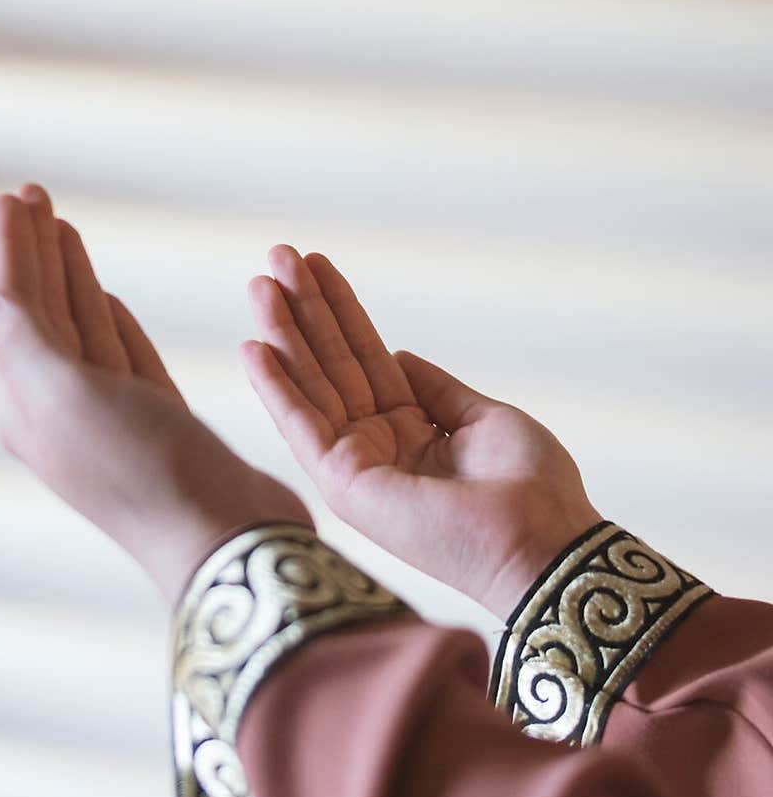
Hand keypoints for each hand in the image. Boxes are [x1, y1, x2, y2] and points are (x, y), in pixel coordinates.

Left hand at [0, 187, 310, 604]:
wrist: (223, 538)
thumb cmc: (146, 471)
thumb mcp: (67, 399)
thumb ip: (23, 343)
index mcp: (30, 406)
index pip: (13, 310)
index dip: (12, 251)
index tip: (12, 197)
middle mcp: (65, 413)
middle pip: (43, 317)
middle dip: (37, 256)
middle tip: (34, 197)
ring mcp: (114, 421)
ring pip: (82, 333)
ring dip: (71, 281)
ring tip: (65, 232)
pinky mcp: (160, 426)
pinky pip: (124, 361)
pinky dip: (112, 324)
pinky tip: (107, 300)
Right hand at [242, 247, 600, 620]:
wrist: (542, 541)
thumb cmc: (531, 489)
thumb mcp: (484, 419)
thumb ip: (437, 389)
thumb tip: (398, 355)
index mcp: (411, 432)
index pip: (364, 359)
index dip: (341, 312)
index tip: (316, 266)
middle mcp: (376, 448)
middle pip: (332, 365)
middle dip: (305, 311)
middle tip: (278, 255)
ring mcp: (357, 468)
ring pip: (312, 387)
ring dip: (284, 334)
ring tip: (260, 281)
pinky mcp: (345, 487)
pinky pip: (302, 427)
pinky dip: (276, 387)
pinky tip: (253, 346)